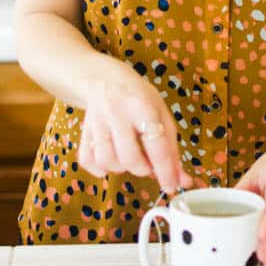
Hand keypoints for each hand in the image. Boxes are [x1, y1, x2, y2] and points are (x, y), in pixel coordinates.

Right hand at [78, 61, 192, 194]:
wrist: (105, 79)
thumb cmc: (138, 98)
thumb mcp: (161, 115)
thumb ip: (172, 149)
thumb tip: (182, 180)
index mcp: (142, 106)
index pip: (156, 144)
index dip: (165, 170)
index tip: (171, 186)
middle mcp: (117, 113)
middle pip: (129, 157)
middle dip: (142, 169)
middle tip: (147, 162)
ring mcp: (97, 122)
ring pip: (107, 161)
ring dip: (121, 168)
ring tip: (129, 156)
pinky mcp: (83, 131)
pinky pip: (88, 161)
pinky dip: (100, 168)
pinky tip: (111, 158)